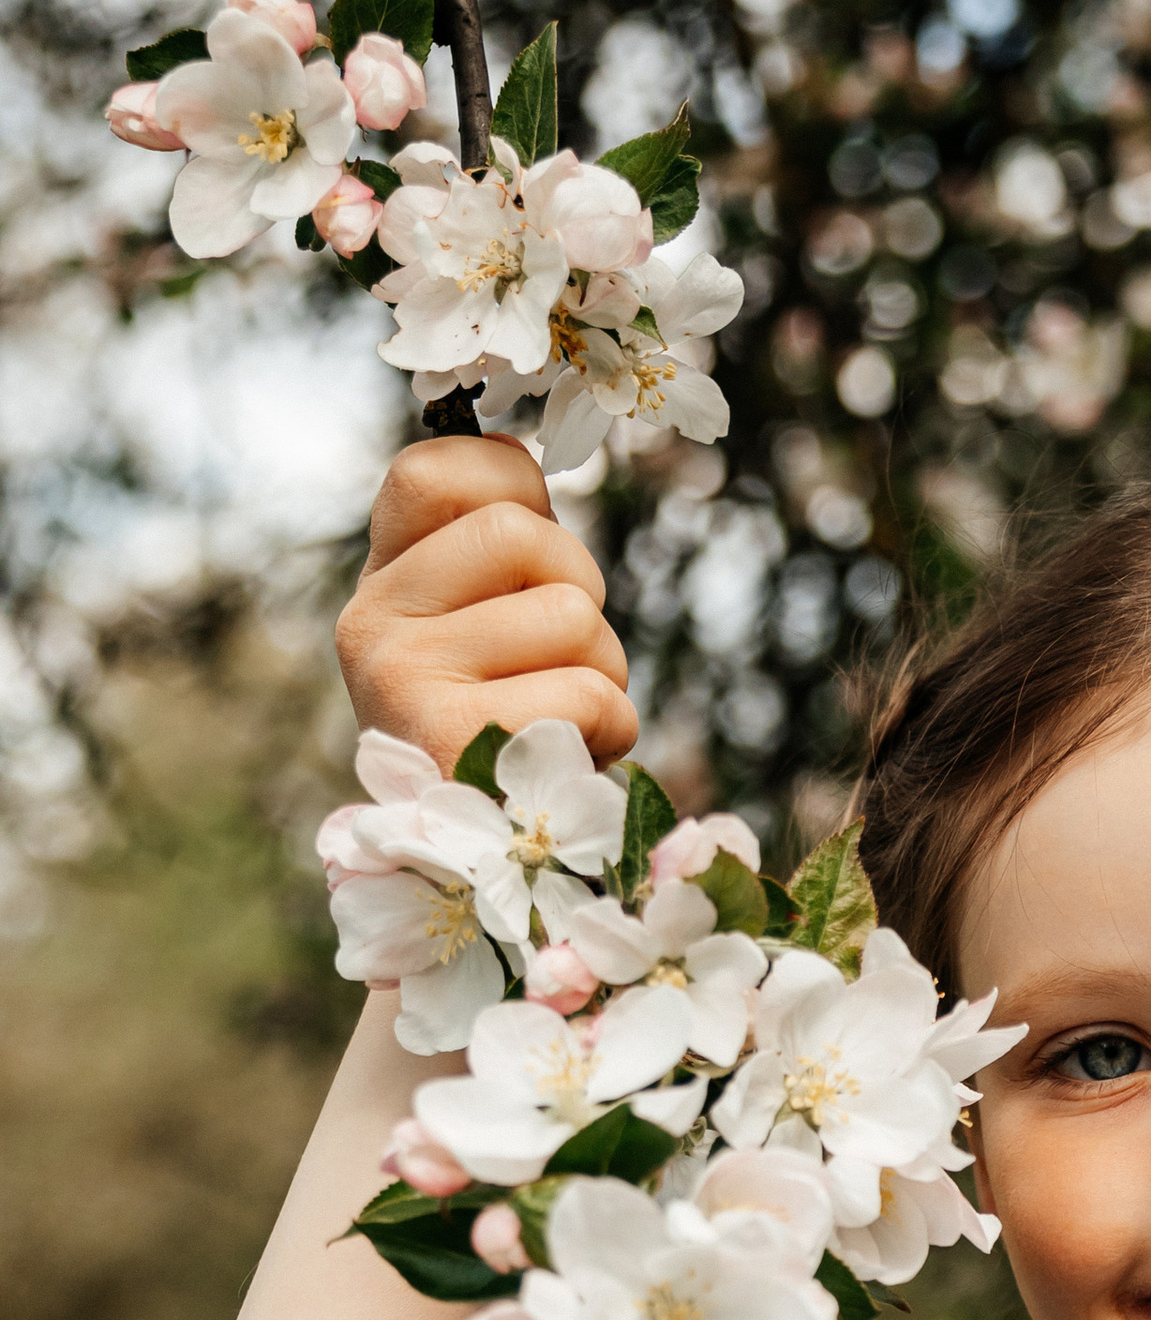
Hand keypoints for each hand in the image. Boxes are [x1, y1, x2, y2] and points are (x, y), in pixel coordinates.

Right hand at [337, 438, 638, 774]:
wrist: (488, 871)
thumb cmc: (509, 735)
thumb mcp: (489, 630)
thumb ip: (497, 551)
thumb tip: (518, 447)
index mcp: (382, 582)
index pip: (436, 468)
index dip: (512, 486)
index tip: (530, 555)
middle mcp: (371, 621)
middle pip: (524, 532)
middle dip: (580, 593)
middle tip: (561, 658)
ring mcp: (402, 678)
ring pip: (572, 614)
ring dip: (604, 673)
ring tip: (562, 720)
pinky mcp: (453, 740)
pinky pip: (590, 692)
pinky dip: (610, 730)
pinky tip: (566, 763)